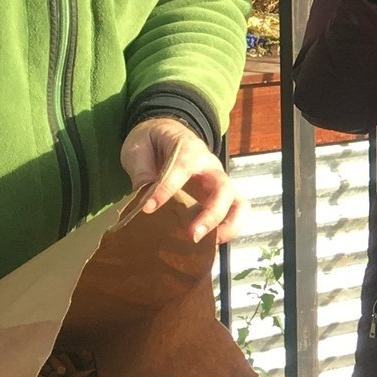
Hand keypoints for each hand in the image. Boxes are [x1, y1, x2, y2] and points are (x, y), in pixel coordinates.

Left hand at [120, 118, 240, 242]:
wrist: (167, 133)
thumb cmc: (153, 141)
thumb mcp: (139, 147)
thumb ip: (141, 170)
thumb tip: (143, 197)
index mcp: (189, 149)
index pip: (182, 168)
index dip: (166, 189)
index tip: (148, 208)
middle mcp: (210, 166)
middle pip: (223, 189)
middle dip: (211, 214)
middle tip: (192, 235)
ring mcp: (218, 181)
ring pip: (238, 202)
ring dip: (228, 225)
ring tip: (209, 243)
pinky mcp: (220, 195)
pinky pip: (236, 211)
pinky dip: (229, 228)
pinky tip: (211, 242)